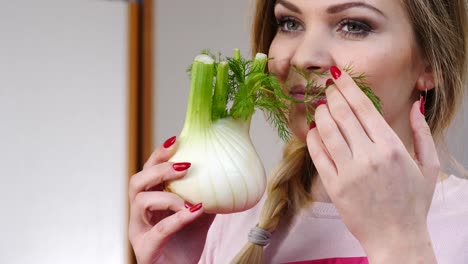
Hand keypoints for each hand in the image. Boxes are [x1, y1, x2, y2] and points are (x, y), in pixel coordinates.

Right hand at [128, 136, 214, 263]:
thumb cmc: (185, 245)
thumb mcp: (198, 215)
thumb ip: (205, 195)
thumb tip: (225, 173)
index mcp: (150, 201)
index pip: (148, 171)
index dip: (159, 155)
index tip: (176, 140)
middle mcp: (140, 214)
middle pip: (136, 181)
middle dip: (159, 168)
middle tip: (184, 165)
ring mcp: (139, 232)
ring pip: (140, 202)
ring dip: (167, 196)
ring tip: (189, 199)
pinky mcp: (146, 249)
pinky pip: (160, 230)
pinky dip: (179, 218)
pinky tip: (195, 212)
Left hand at [306, 67, 439, 262]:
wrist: (396, 237)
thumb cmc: (413, 202)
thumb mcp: (428, 166)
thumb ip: (423, 132)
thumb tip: (416, 105)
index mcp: (392, 147)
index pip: (363, 108)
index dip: (348, 88)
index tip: (338, 76)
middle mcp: (368, 156)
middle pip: (341, 115)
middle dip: (331, 95)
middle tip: (326, 87)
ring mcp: (348, 172)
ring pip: (327, 131)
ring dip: (320, 113)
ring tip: (320, 106)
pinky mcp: (333, 186)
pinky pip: (317, 155)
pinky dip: (312, 138)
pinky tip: (314, 130)